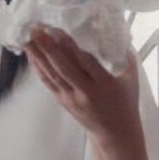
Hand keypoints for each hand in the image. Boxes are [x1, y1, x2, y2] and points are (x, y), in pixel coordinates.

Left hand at [24, 27, 140, 144]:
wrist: (115, 132)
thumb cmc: (125, 101)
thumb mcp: (131, 77)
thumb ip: (123, 53)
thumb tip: (113, 27)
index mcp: (105, 84)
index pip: (86, 60)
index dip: (70, 44)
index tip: (59, 28)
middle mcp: (87, 92)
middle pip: (64, 67)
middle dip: (48, 47)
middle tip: (36, 29)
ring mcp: (72, 98)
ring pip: (52, 74)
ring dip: (38, 55)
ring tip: (27, 37)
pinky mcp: (62, 101)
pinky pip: (48, 82)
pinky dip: (38, 67)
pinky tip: (31, 54)